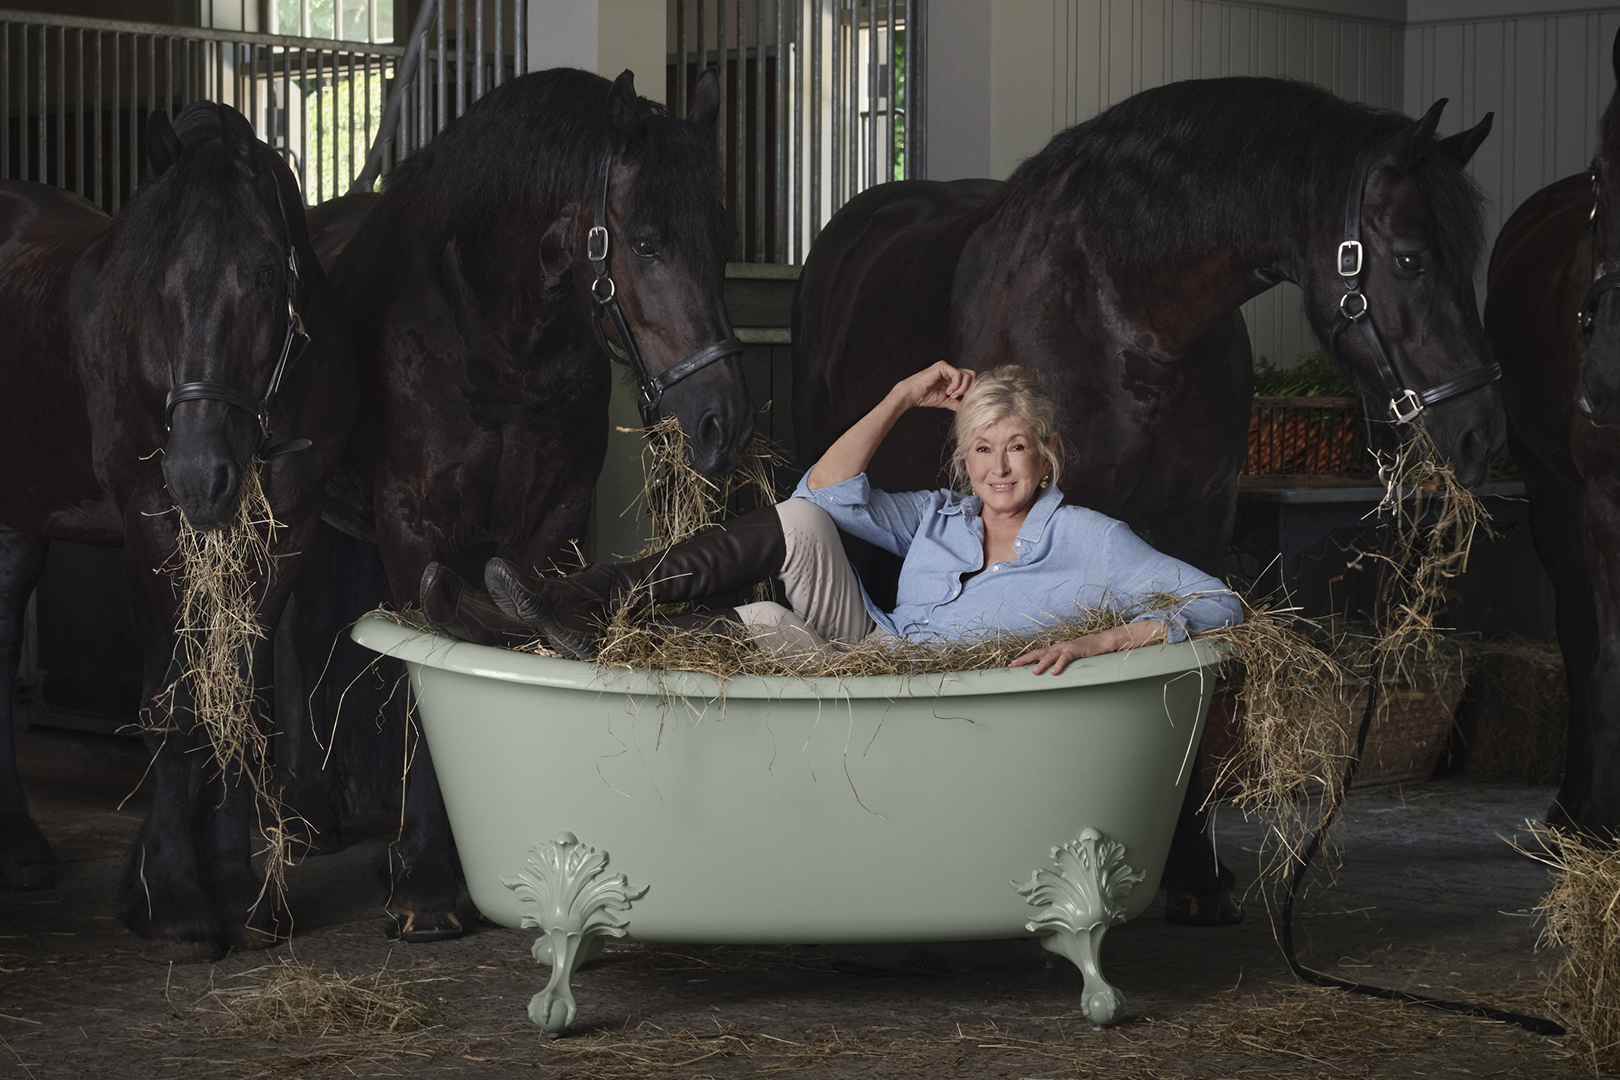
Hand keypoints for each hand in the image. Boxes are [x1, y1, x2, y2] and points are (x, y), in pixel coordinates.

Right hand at [895, 361, 974, 410]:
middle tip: (960, 396)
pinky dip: (956, 384)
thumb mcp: (945, 401)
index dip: (970, 389)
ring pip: (966, 374)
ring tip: (951, 394)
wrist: (912, 395)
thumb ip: (956, 402)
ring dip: (961, 388)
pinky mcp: (943, 367)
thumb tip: (966, 407)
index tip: (964, 399)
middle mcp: (950, 371)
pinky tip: (948, 391)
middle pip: (971, 375)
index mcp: (951, 377)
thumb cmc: (924, 397)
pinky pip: (957, 374)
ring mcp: (946, 368)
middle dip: (969, 387)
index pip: (969, 379)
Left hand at [1009, 620, 1167, 674]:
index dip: (1024, 659)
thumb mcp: (1071, 659)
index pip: (1037, 654)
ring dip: (1041, 664)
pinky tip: (1055, 673)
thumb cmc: (1087, 652)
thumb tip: (1051, 675)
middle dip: (1024, 659)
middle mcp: (1058, 647)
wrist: (1104, 642)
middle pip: (1038, 653)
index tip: (1012, 665)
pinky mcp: (1077, 650)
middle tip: (1012, 666)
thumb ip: (1061, 664)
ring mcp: (1067, 648)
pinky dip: (1060, 665)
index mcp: (1055, 649)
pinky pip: (1066, 659)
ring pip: (1050, 656)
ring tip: (1034, 673)